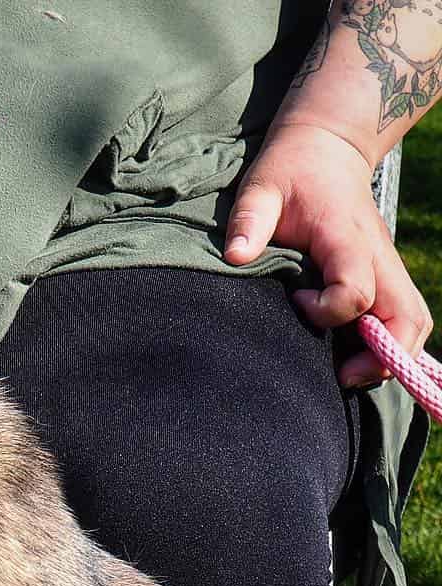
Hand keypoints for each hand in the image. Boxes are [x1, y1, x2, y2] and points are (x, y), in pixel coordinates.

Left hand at [224, 121, 431, 386]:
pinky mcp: (381, 276)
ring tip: (346, 373)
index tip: (295, 300)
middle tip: (340, 375)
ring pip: (413, 321)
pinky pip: (402, 318)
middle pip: (407, 317)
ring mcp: (384, 268)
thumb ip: (249, 219)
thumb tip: (234, 256)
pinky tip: (354, 358)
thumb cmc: (291, 170)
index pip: (356, 291)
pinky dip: (388, 345)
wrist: (327, 147)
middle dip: (382, 356)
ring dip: (391, 355)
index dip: (327, 311)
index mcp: (348, 238)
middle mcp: (377, 256)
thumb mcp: (262, 186)